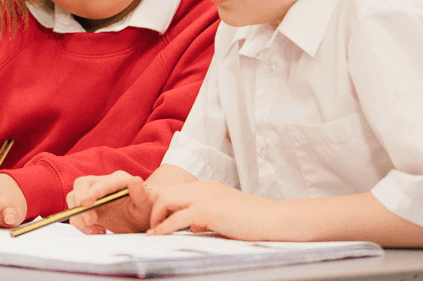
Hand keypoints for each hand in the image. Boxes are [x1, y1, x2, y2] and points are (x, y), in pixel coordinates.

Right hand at [67, 171, 155, 233]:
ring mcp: (94, 194)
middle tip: (91, 221)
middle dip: (80, 203)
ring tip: (96, 230)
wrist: (141, 219)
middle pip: (81, 185)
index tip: (85, 204)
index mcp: (118, 180)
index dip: (92, 193)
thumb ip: (140, 193)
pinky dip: (81, 223)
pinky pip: (76, 211)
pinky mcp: (88, 206)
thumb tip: (135, 180)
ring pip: (74, 197)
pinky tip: (97, 230)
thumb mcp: (146, 204)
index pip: (100, 184)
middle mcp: (103, 183)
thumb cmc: (146, 209)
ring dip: (79, 216)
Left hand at [146, 179, 280, 238]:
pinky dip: (163, 227)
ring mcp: (203, 197)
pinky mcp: (206, 211)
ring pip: (165, 201)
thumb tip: (192, 226)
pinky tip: (158, 236)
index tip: (155, 218)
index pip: (174, 191)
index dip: (161, 204)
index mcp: (205, 186)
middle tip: (150, 226)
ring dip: (154, 217)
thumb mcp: (223, 213)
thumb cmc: (252, 219)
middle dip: (153, 209)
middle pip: (164, 192)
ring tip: (152, 231)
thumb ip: (205, 216)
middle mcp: (201, 187)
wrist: (272, 218)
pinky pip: (176, 219)